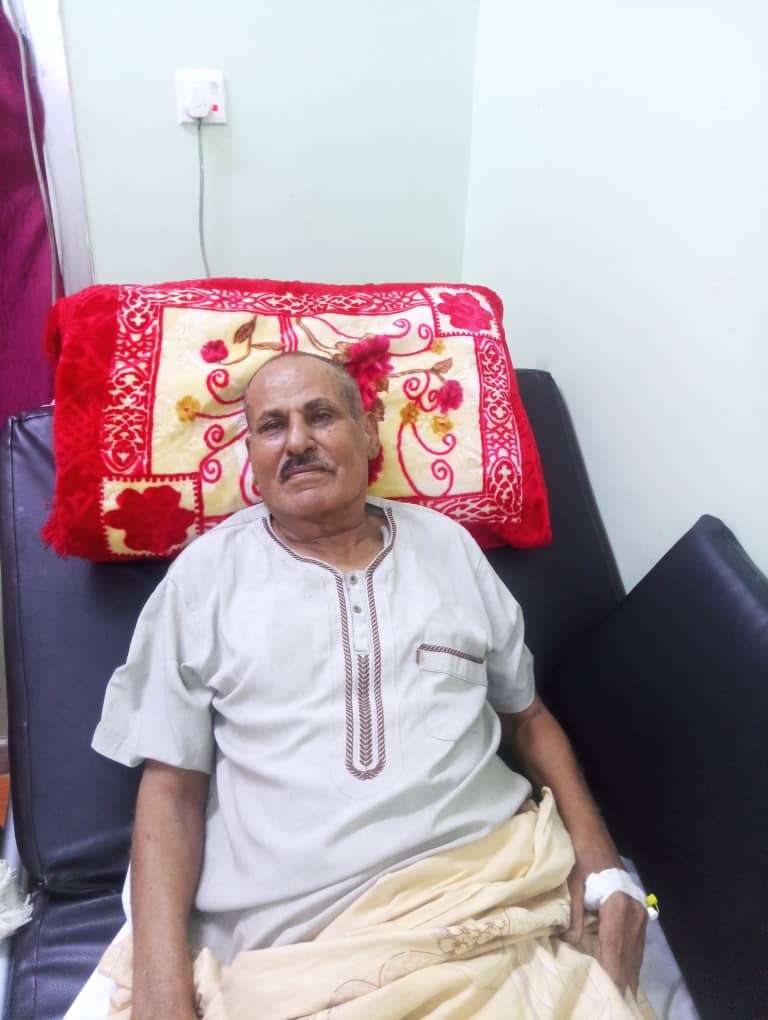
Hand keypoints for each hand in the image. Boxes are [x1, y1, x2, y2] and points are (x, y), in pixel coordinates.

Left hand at [563, 866, 647, 995]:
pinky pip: (635, 943)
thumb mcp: (572, 885)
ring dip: (628, 974)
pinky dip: (630, 959)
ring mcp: (640, 912)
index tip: (608, 996)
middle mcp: (635, 913)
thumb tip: (571, 944)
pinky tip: (625, 974)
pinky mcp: (639, 910)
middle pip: (629, 957)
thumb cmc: (579, 855)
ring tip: (620, 994)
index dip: (611, 975)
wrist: (590, 832)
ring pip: (635, 952)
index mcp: (619, 907)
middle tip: (615, 1002)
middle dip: (622, 982)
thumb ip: (574, 917)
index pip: (615, 951)